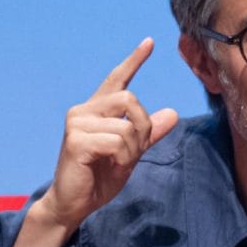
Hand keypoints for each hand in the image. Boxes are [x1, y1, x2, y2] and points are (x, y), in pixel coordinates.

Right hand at [9, 38, 177, 246]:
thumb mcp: (130, 153)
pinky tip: (110, 166)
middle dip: (142, 128)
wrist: (74, 204)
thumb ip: (148, 133)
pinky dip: (123, 158)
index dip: (134, 61)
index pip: (117, 79)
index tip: (150, 42)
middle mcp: (84, 110)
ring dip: (132, 149)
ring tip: (117, 163)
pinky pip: (117, 141)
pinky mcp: (76, 140)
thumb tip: (172, 114)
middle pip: (130, 99)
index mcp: (96, 110)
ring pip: (126, 125)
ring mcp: (77, 123)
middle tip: (132, 151)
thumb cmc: (98, 177)